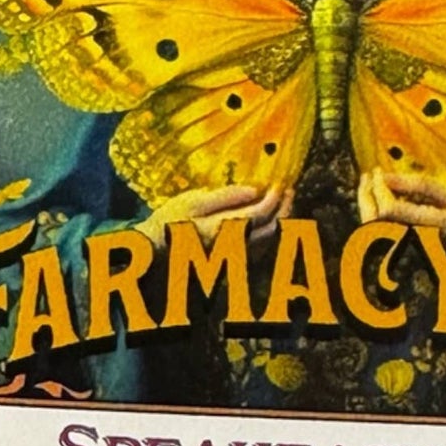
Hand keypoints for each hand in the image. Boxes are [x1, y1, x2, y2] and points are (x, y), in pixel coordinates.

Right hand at [136, 183, 289, 251]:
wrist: (156, 251)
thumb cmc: (171, 221)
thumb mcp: (193, 201)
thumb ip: (225, 196)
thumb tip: (254, 190)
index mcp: (223, 228)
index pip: (259, 213)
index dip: (274, 198)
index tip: (279, 183)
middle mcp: (233, 246)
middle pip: (270, 229)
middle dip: (284, 209)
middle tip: (288, 190)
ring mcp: (234, 257)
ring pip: (269, 241)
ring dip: (281, 221)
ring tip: (284, 203)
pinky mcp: (233, 263)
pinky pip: (261, 250)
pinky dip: (271, 234)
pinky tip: (270, 223)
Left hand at [356, 169, 445, 252]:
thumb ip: (420, 186)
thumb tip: (385, 176)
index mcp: (430, 230)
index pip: (388, 210)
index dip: (378, 188)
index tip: (377, 171)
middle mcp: (415, 247)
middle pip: (373, 223)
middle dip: (365, 196)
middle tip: (368, 175)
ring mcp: (408, 256)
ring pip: (373, 233)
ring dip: (367, 206)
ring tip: (371, 186)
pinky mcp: (406, 258)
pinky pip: (381, 239)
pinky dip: (375, 219)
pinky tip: (382, 203)